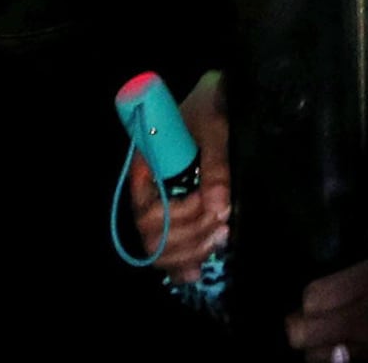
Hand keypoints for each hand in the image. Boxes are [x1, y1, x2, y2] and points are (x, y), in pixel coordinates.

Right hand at [116, 73, 231, 281]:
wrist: (220, 96)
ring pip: (160, 249)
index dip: (174, 218)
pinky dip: (183, 264)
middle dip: (188, 236)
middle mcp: (150, 190)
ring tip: (223, 234)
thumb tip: (219, 207)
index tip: (207, 206)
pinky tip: (197, 270)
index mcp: (147, 167)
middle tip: (222, 223)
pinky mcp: (182, 215)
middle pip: (151, 235)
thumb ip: (216, 165)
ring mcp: (164, 205)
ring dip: (191, 249)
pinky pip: (171, 252)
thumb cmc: (212, 105)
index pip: (144, 210)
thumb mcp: (215, 127)